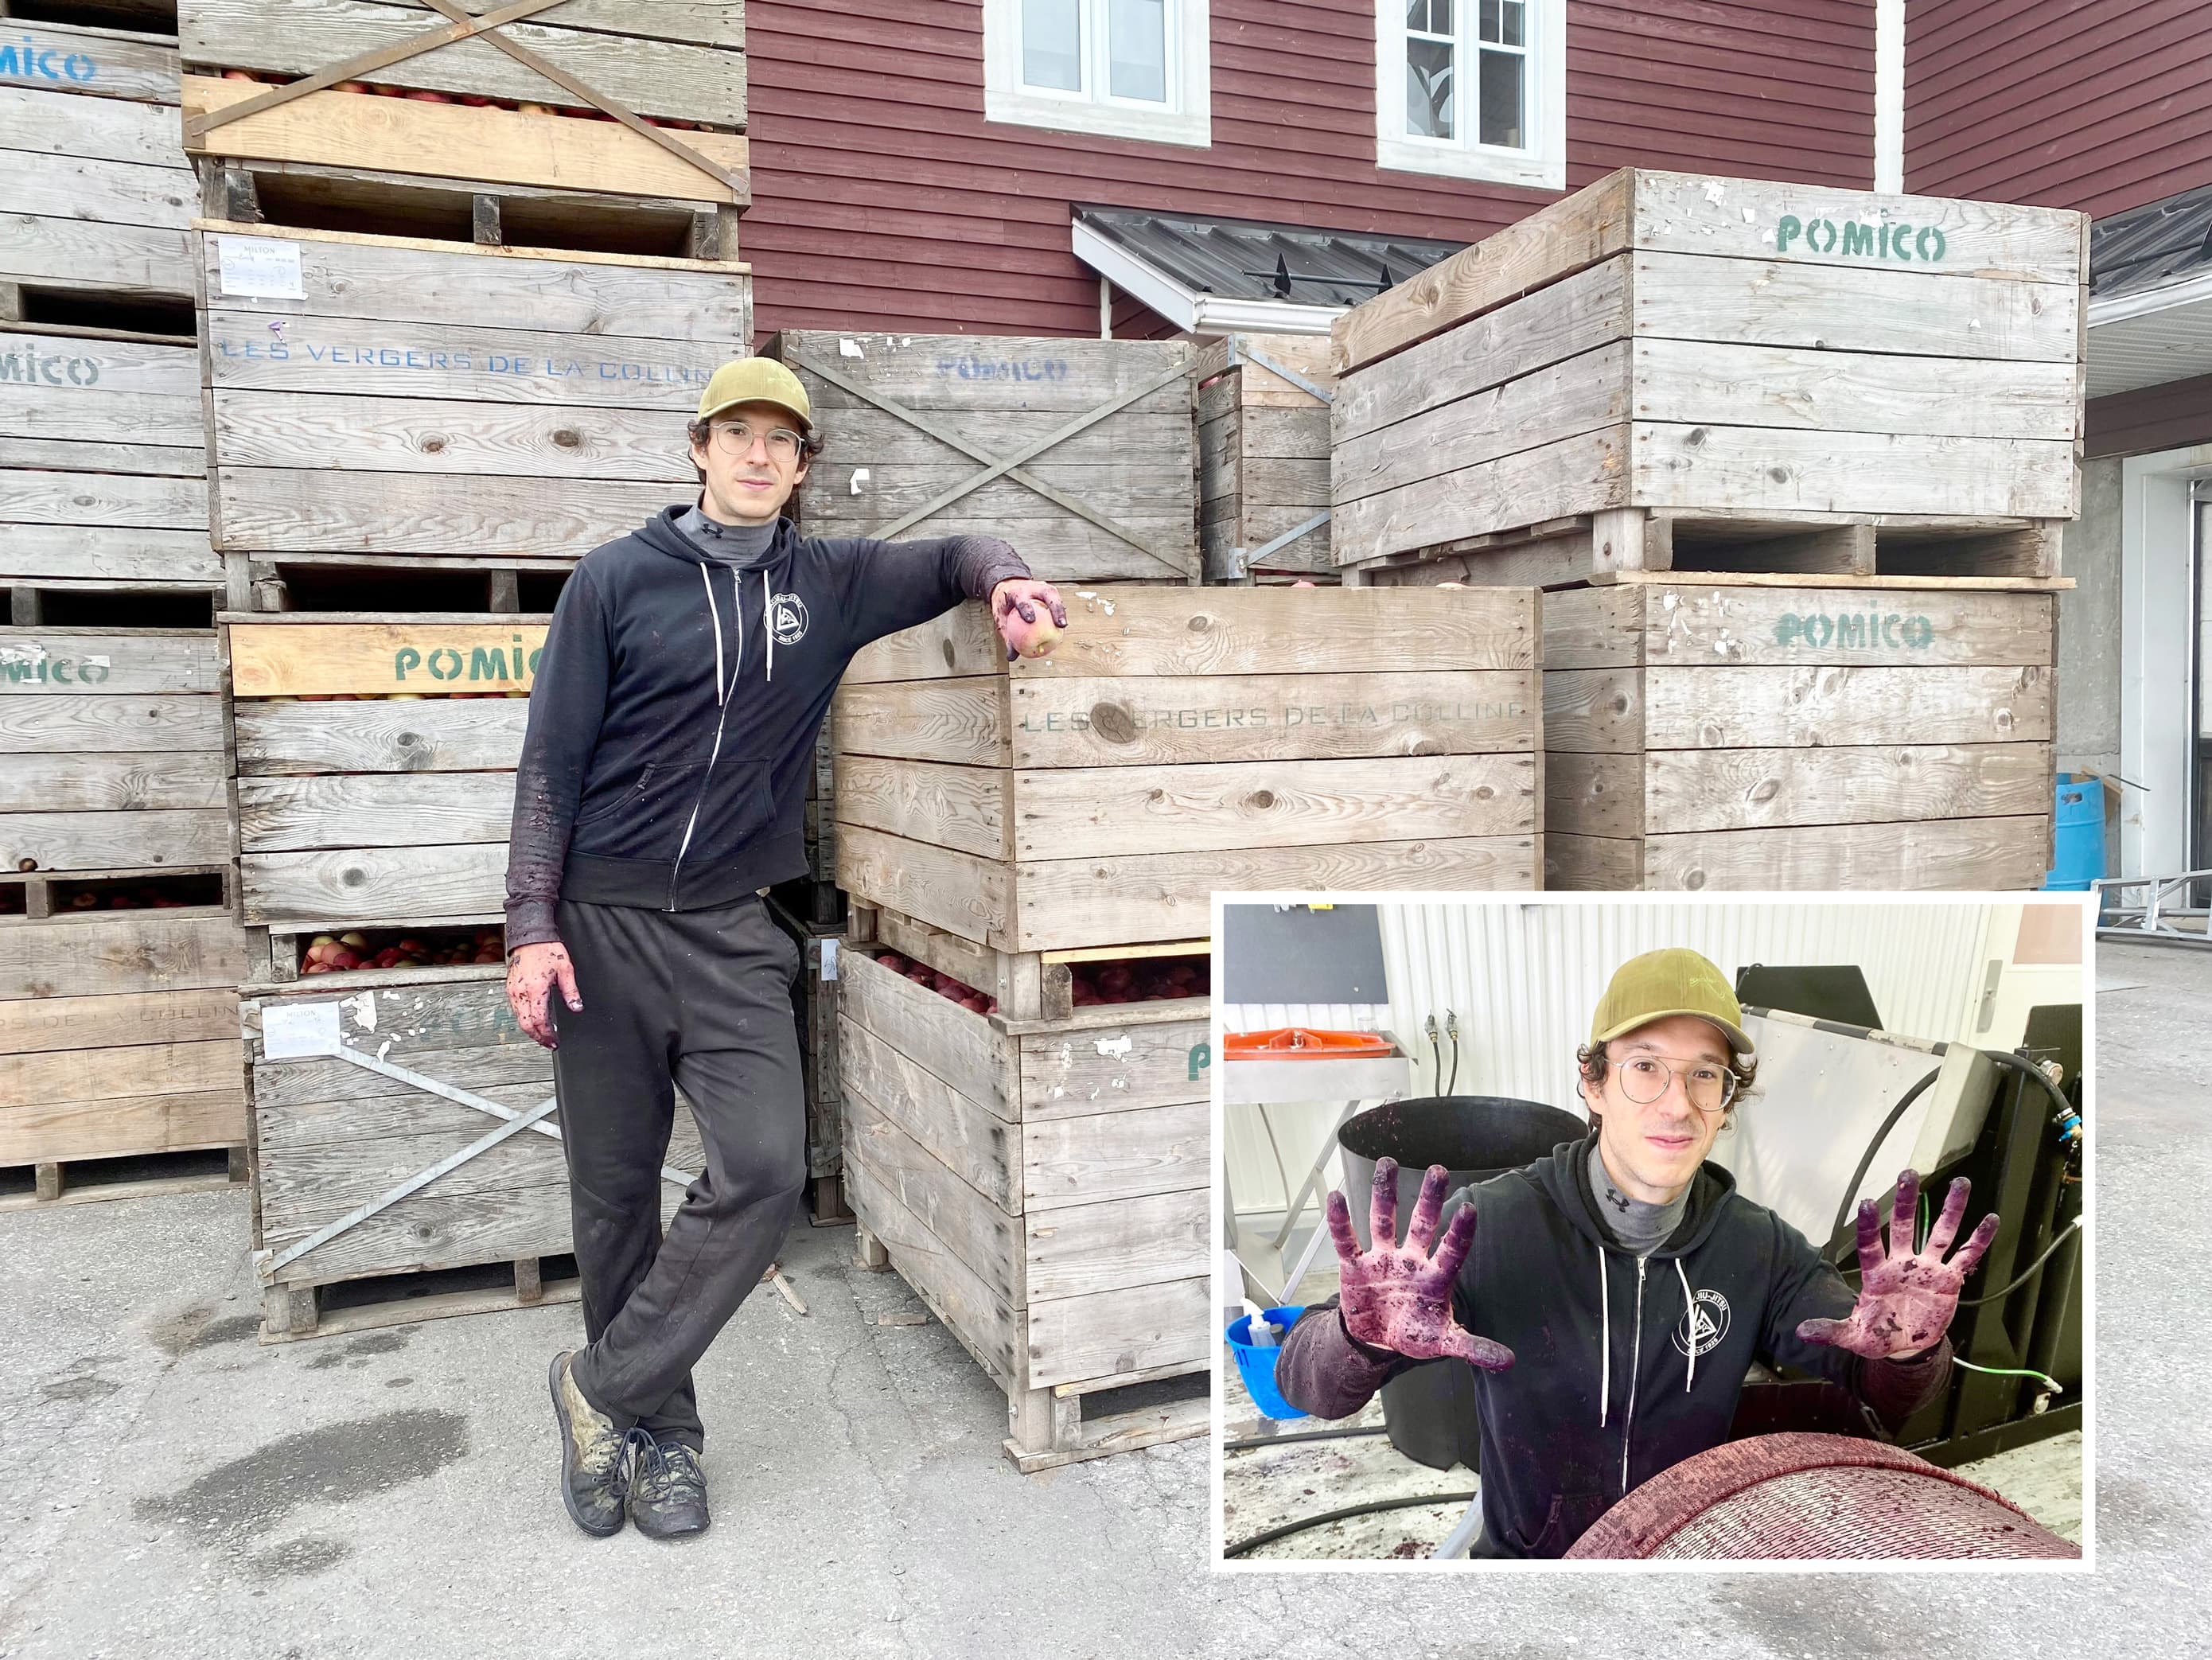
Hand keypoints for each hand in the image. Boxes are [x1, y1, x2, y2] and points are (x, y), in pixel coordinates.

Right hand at [506, 941, 580, 1049]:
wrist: (529, 936)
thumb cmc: (547, 949)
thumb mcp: (566, 969)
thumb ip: (571, 992)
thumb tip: (577, 1008)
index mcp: (536, 989)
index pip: (539, 1020)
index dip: (547, 1035)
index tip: (554, 1041)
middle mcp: (521, 992)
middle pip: (526, 1024)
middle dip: (537, 1037)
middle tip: (549, 1043)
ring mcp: (513, 991)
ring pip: (519, 1019)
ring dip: (530, 1029)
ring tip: (543, 1034)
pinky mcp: (510, 988)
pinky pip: (515, 1010)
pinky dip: (524, 1019)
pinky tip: (534, 1019)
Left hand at [990, 577, 1067, 660]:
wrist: (1008, 587)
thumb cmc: (1005, 606)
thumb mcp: (1002, 620)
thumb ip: (1008, 636)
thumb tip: (1012, 657)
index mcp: (1016, 591)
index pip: (1021, 598)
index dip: (1026, 608)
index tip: (1030, 620)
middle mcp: (1031, 586)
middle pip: (1047, 594)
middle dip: (1055, 608)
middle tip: (1059, 624)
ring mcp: (1042, 587)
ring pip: (1055, 597)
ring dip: (1061, 611)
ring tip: (1064, 626)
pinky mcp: (1049, 591)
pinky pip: (1056, 603)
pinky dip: (1059, 614)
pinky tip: (1061, 629)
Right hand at [1324, 1157, 1512, 1369]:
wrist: (1376, 1340)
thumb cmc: (1415, 1333)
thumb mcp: (1444, 1342)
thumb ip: (1473, 1346)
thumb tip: (1509, 1361)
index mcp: (1434, 1277)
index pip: (1451, 1251)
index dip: (1460, 1232)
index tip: (1470, 1208)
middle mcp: (1410, 1260)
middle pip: (1421, 1224)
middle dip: (1429, 1198)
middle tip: (1438, 1169)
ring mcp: (1383, 1259)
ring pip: (1384, 1220)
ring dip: (1384, 1193)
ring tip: (1387, 1163)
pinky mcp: (1356, 1265)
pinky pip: (1347, 1240)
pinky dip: (1340, 1221)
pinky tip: (1336, 1198)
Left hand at [1798, 1169, 1998, 1359]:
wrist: (1907, 1346)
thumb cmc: (1878, 1335)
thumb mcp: (1853, 1336)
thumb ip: (1831, 1330)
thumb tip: (1801, 1331)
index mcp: (1877, 1273)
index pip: (1871, 1244)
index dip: (1870, 1225)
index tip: (1868, 1202)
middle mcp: (1902, 1263)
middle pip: (1904, 1226)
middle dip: (1906, 1201)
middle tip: (1908, 1172)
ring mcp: (1927, 1269)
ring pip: (1940, 1233)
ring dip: (1951, 1209)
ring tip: (1961, 1183)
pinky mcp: (1949, 1280)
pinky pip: (1965, 1256)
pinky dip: (1978, 1239)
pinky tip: (1990, 1219)